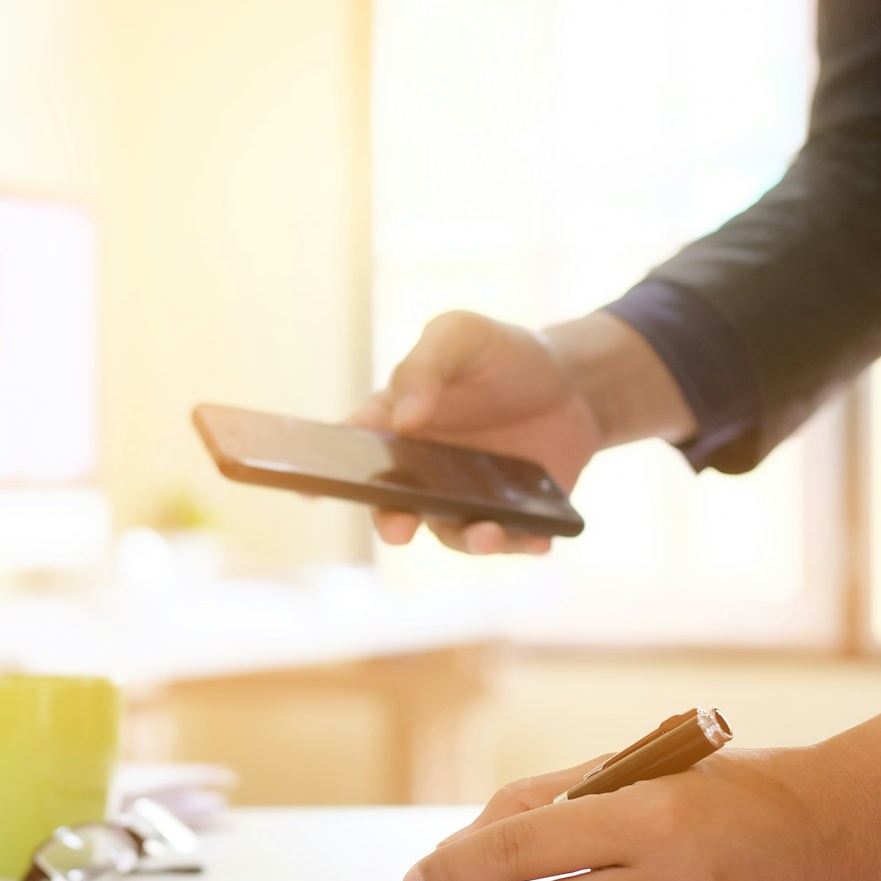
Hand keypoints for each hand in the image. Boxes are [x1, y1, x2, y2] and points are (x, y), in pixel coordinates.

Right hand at [352, 309, 697, 554]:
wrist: (573, 382)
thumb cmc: (502, 356)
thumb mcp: (460, 337)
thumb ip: (424, 366)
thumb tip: (404, 419)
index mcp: (394, 427)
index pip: (349, 453)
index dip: (322, 474)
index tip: (306, 490)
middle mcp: (421, 474)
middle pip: (394, 507)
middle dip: (391, 522)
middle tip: (398, 527)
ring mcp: (465, 501)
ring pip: (454, 532)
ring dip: (468, 539)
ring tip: (488, 532)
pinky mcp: (512, 517)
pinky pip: (512, 540)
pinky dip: (523, 543)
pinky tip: (540, 539)